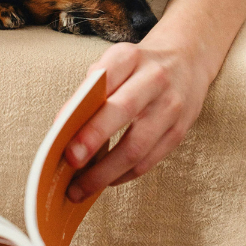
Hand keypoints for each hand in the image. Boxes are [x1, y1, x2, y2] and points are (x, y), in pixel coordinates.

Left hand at [64, 43, 208, 201]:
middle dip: (93, 138)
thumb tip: (64, 126)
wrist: (187, 60)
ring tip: (81, 188)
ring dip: (106, 172)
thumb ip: (92, 89)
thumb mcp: (115, 62)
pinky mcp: (180, 131)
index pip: (102, 80)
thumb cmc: (138, 66)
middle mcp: (154, 79)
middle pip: (122, 111)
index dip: (81, 104)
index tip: (59, 128)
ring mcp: (171, 107)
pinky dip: (124, 175)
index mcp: (129, 57)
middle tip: (70, 161)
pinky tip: (106, 181)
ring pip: (137, 146)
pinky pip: (149, 160)